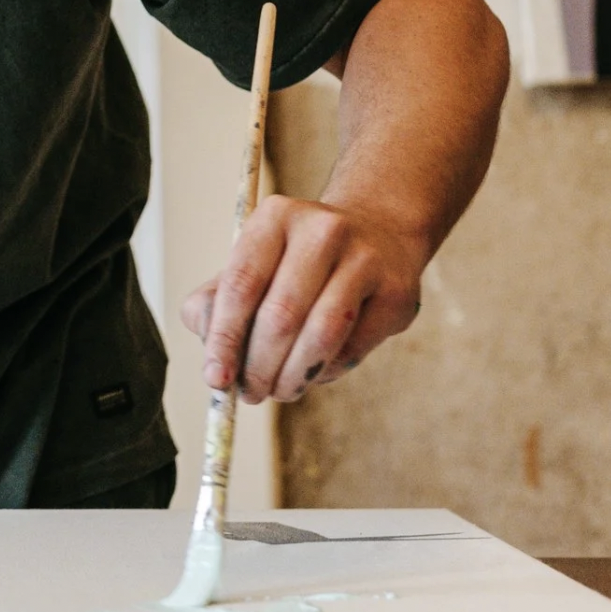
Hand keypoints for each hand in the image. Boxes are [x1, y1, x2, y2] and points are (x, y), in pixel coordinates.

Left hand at [179, 195, 428, 404]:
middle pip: (281, 314)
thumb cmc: (294, 262)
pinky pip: (354, 347)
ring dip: (294, 376)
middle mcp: (323, 229)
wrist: (378, 234)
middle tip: (250, 394)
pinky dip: (327, 370)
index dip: (225, 337)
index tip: (215, 378)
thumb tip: (214, 361)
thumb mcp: (249, 266)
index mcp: (275, 217)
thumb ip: (213, 305)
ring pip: (322, 333)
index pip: (241, 284)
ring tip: (279, 391)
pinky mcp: (397, 292)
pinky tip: (314, 372)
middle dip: (259, 366)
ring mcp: (366, 258)